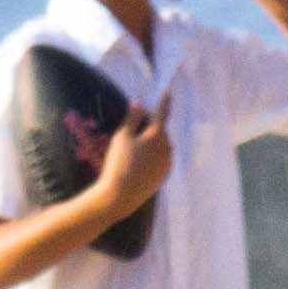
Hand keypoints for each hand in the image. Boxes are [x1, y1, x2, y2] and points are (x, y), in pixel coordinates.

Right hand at [89, 104, 178, 223]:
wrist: (121, 195)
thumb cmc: (120, 162)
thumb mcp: (122, 136)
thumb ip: (132, 118)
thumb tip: (139, 104)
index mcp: (158, 134)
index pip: (162, 113)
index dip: (164, 102)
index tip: (167, 92)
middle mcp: (167, 148)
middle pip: (160, 131)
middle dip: (151, 127)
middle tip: (135, 130)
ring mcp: (167, 164)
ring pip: (161, 147)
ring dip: (152, 143)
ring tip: (135, 150)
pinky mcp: (163, 176)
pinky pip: (160, 160)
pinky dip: (153, 157)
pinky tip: (139, 163)